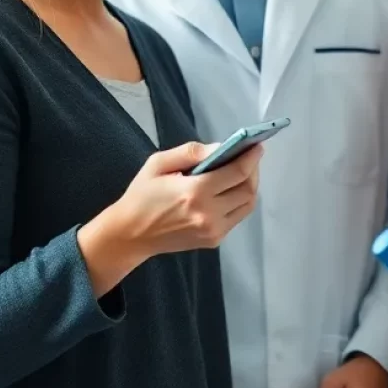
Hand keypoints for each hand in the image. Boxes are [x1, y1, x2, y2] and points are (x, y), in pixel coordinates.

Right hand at [78, 142, 261, 294]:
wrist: (130, 235)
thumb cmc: (141, 196)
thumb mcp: (158, 164)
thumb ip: (191, 152)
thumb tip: (220, 147)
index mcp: (195, 192)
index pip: (237, 173)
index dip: (251, 158)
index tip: (257, 146)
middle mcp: (209, 214)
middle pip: (248, 189)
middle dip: (253, 170)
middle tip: (250, 157)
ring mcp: (213, 230)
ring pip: (247, 205)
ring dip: (250, 186)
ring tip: (242, 172)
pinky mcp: (213, 240)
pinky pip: (238, 217)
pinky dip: (240, 201)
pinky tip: (230, 190)